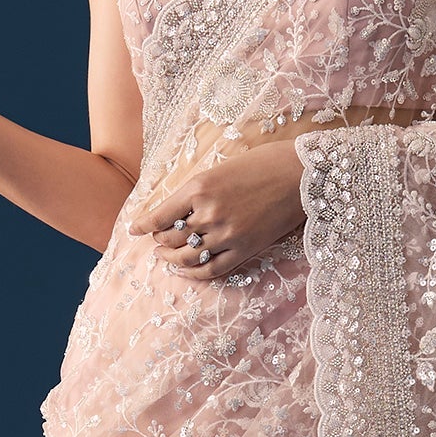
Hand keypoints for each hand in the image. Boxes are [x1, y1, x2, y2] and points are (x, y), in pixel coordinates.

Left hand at [126, 136, 306, 279]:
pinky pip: (210, 269)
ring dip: (171, 259)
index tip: (135, 229)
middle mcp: (208, 213)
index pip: (159, 215)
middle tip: (155, 240)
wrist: (300, 175)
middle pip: (170, 238)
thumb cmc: (262, 164)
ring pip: (186, 257)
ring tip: (165, 257)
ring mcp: (226, 234)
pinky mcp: (244, 250)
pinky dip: (193, 273)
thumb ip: (197, 190)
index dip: (143, 225)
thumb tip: (174, 211)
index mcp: (199, 187)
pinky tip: (186, 269)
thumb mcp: (220, 168)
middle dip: (158, 241)